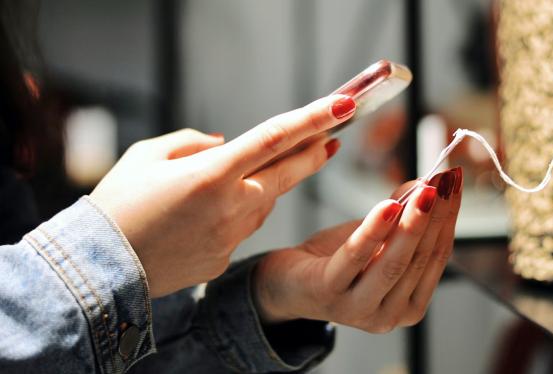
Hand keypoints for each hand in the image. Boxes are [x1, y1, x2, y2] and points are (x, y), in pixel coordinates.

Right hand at [90, 95, 356, 296]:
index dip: (313, 120)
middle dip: (314, 153)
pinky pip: (243, 227)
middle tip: (334, 138)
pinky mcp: (226, 257)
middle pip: (287, 172)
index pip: (274, 138)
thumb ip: (192, 143)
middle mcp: (230, 205)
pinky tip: (205, 217)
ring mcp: (232, 235)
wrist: (100, 269)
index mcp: (210, 174)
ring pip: (263, 202)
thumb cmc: (117, 205)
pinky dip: (235, 214)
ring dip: (260, 186)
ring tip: (220, 185)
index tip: (342, 106)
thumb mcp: (146, 156)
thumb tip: (224, 144)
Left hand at [254, 168, 462, 332]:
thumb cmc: (334, 262)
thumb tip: (427, 183)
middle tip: (443, 180)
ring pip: (393, 262)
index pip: (438, 257)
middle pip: (419, 259)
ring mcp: (359, 309)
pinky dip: (373, 230)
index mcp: (409, 305)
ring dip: (412, 223)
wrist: (285, 282)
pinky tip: (387, 206)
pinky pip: (355, 257)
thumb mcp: (375, 238)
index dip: (448, 217)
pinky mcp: (328, 293)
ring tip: (424, 191)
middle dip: (434, 215)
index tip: (454, 181)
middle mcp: (389, 316)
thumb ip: (402, 217)